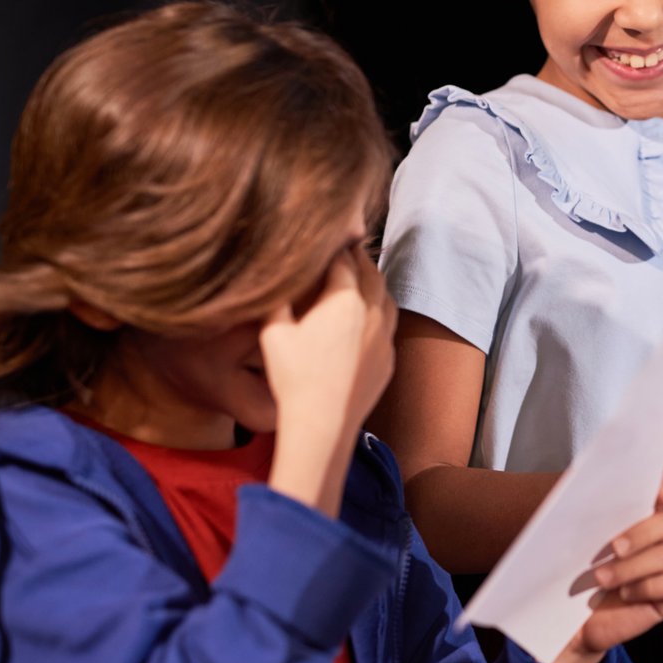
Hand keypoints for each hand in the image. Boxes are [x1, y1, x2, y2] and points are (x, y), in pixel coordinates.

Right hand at [262, 247, 395, 432]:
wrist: (323, 423)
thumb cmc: (293, 377)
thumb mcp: (272, 332)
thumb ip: (276, 298)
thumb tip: (275, 275)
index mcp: (344, 299)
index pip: (344, 260)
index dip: (337, 247)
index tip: (331, 238)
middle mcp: (373, 313)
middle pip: (372, 274)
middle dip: (360, 259)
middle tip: (349, 250)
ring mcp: (385, 338)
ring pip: (387, 299)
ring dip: (375, 284)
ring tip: (362, 278)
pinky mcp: (388, 360)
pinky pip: (390, 327)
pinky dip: (381, 313)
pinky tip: (370, 317)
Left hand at [555, 477, 662, 662]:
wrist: (563, 618)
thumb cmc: (566, 571)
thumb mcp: (568, 535)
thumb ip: (583, 508)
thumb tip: (588, 484)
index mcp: (637, 514)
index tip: (659, 493)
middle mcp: (656, 538)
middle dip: (643, 532)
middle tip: (613, 547)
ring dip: (631, 568)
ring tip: (600, 579)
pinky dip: (645, 588)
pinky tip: (623, 595)